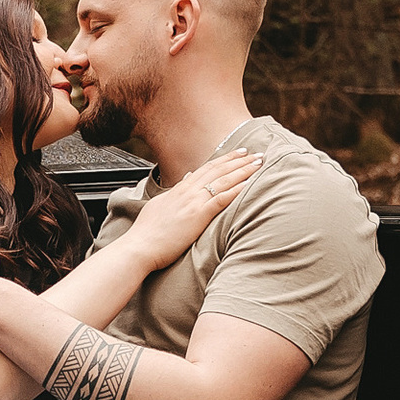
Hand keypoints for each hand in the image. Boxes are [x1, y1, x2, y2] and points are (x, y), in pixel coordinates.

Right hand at [118, 145, 261, 276]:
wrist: (140, 246)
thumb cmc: (147, 233)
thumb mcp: (159, 207)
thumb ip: (173, 195)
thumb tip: (184, 182)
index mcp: (178, 189)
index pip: (206, 169)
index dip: (224, 160)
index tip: (238, 153)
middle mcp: (187, 191)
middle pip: (218, 170)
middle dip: (239, 160)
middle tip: (256, 153)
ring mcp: (193, 202)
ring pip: (223, 180)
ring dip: (243, 170)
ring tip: (259, 163)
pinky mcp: (198, 215)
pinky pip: (222, 198)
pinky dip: (237, 189)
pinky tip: (250, 184)